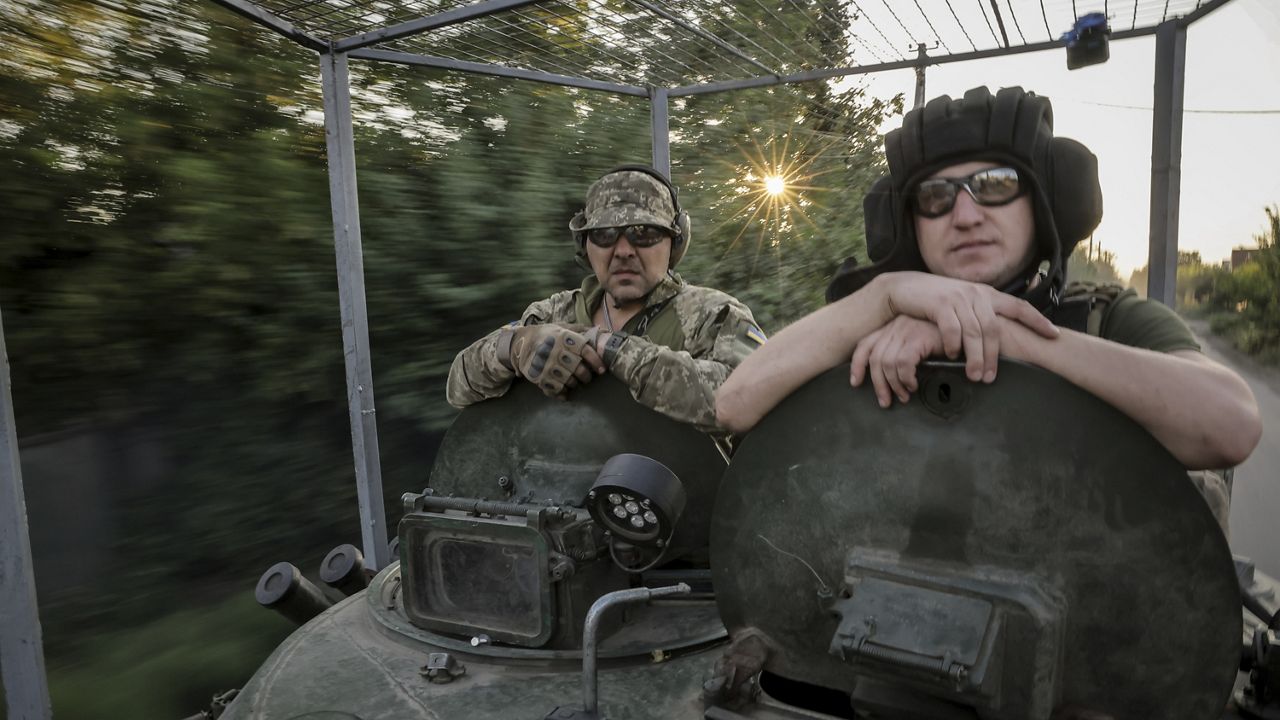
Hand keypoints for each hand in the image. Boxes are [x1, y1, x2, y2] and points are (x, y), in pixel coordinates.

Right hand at [505, 324, 605, 397]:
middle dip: (586, 376)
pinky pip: (556, 389)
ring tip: (575, 382)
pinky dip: (563, 392)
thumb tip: (603, 331)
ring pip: (569, 381)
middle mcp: (556, 351)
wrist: (520, 343)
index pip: (585, 351)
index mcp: (564, 338)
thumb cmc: (546, 334)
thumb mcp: (561, 327)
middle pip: (579, 369)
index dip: (596, 361)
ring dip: (575, 384)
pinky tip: (565, 391)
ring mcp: (547, 365)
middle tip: (587, 377)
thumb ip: (580, 330)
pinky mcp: (539, 376)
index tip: (602, 370)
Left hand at [851, 315, 944, 407]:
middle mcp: (896, 325)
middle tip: (885, 402)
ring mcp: (907, 329)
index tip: (855, 383)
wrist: (970, 327)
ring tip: (905, 396)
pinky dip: (906, 379)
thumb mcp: (919, 344)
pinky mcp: (919, 336)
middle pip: (874, 358)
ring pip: (887, 364)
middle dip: (877, 384)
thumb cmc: (946, 339)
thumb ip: (903, 353)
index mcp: (892, 326)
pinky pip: (903, 363)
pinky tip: (914, 385)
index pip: (865, 344)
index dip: (857, 364)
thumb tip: (887, 378)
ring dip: (894, 385)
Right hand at [876, 272, 1057, 382]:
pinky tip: (950, 355)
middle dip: (994, 356)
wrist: (903, 287)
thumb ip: (979, 315)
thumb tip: (995, 338)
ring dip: (975, 357)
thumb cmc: (934, 301)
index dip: (1038, 321)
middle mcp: (976, 294)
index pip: (1019, 306)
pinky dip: (952, 345)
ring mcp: (958, 297)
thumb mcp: (962, 304)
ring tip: (974, 375)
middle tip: (991, 377)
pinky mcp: (940, 303)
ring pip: (974, 333)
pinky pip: (952, 329)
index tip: (1055, 334)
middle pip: (994, 329)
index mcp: (987, 294)